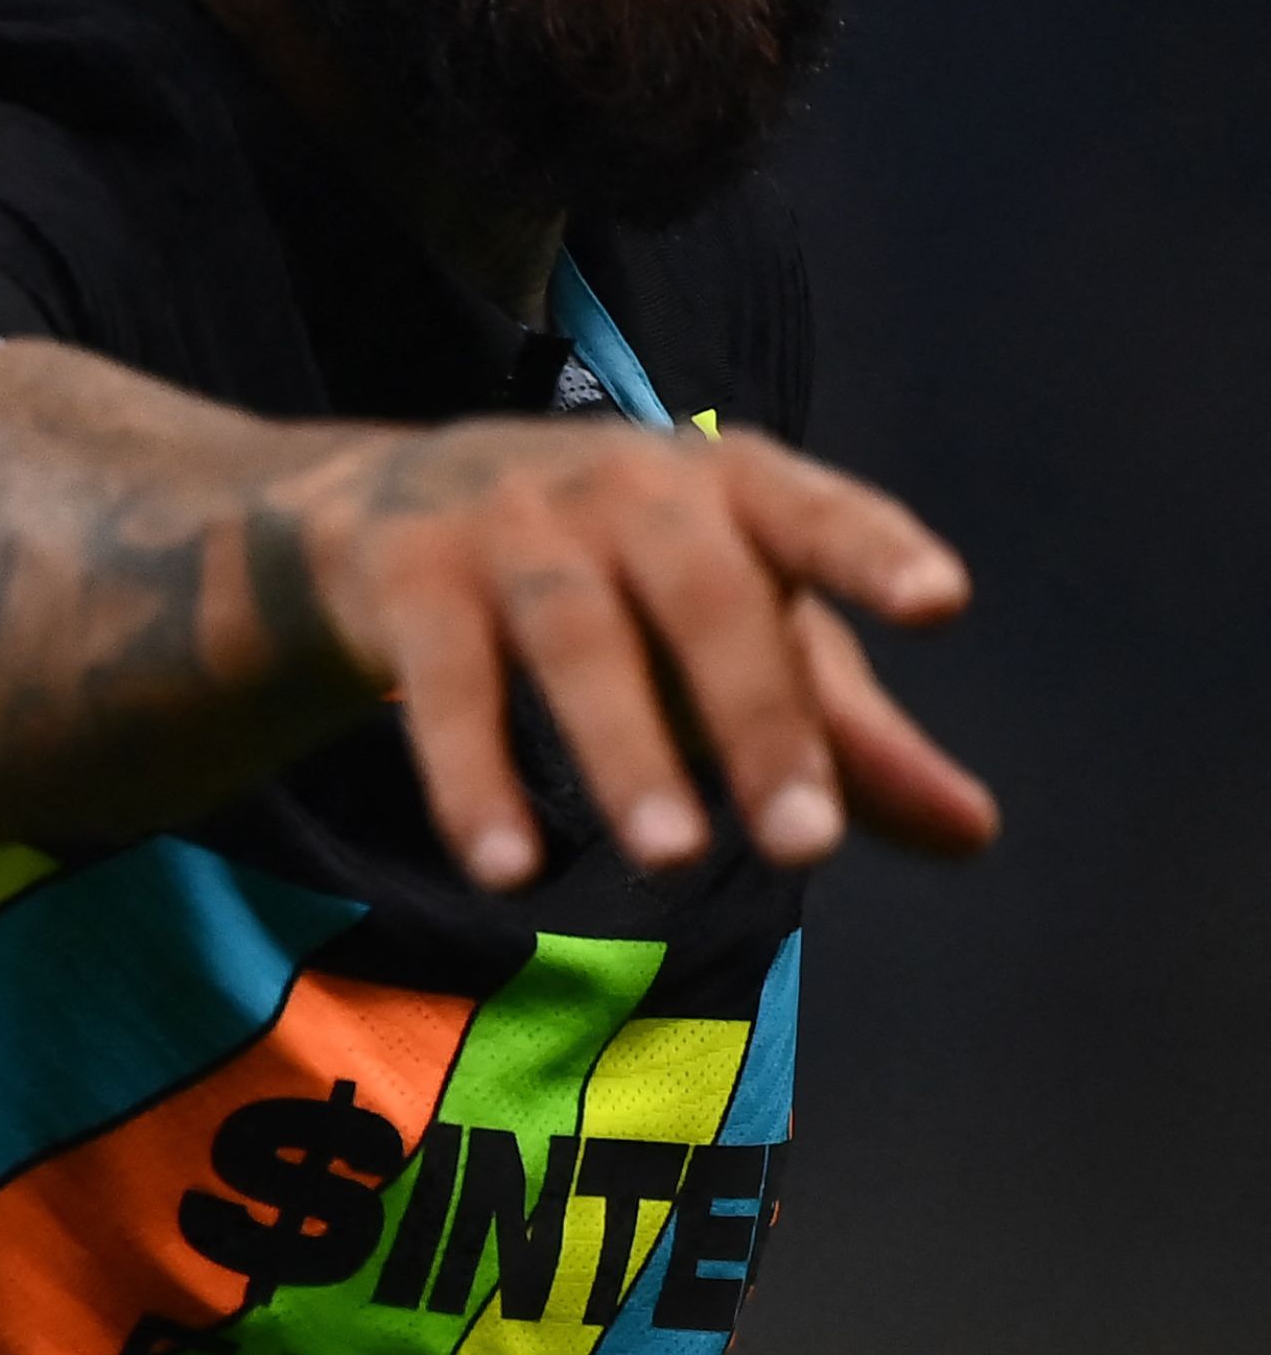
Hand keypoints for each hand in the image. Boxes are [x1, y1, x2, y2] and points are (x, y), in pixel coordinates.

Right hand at [262, 422, 992, 891]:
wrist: (379, 509)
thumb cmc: (620, 581)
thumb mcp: (736, 633)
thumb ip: (845, 734)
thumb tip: (975, 837)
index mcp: (727, 485)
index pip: (811, 510)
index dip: (872, 549)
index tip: (944, 602)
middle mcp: (620, 484)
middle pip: (702, 593)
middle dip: (755, 716)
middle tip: (805, 847)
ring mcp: (504, 522)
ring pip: (573, 635)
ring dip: (624, 748)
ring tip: (673, 860)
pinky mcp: (404, 575)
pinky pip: (442, 684)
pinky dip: (473, 778)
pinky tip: (509, 870)